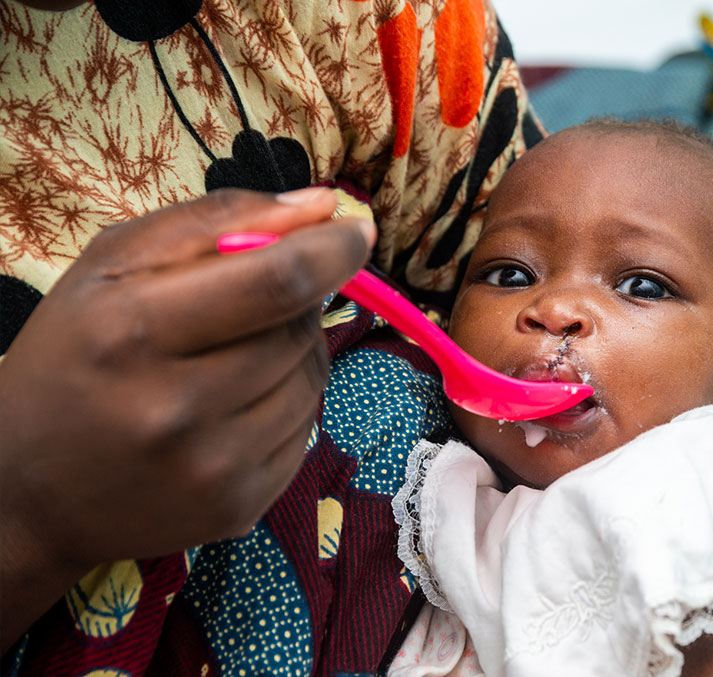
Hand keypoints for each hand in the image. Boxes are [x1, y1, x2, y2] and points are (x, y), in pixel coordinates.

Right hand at [0, 187, 373, 646]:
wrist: (27, 492)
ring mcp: (213, 469)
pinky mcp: (240, 507)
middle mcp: (177, 408)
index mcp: (135, 331)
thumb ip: (214, 221)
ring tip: (238, 353)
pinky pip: (306, 429)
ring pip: (312, 379)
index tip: (355, 229)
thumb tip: (320, 205)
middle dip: (298, 301)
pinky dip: (288, 401)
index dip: (333, 249)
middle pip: (299, 330)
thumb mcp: (113, 266)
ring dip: (295, 351)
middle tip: (256, 300)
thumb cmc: (72, 356)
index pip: (277, 281)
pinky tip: (239, 402)